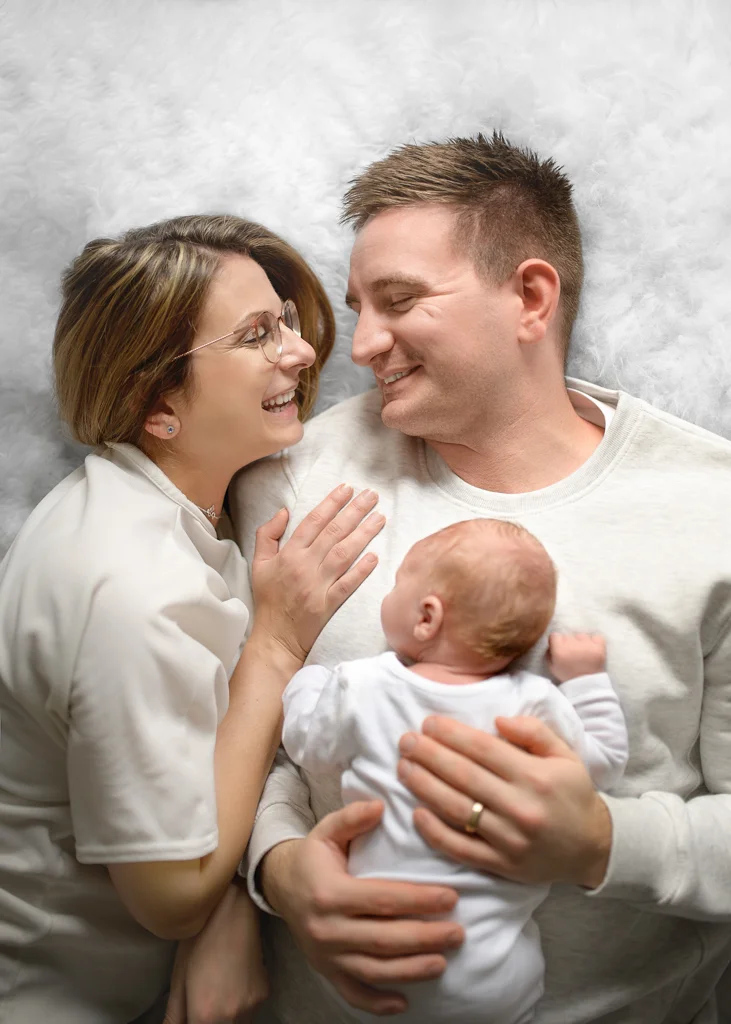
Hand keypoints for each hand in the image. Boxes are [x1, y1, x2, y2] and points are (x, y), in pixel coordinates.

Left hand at [163, 883, 266, 1023]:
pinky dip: (237, 1008)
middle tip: (199, 1005)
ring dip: (222, 1020)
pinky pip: (248, 1012)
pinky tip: (229, 984)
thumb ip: (174, 1016)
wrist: (233, 910)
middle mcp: (232, 1017)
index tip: (190, 1015)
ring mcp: (252, 1006)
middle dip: (206, 1022)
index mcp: (206, 1016)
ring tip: (214, 993)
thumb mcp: (178, 979)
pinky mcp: (264, 993)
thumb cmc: (199, 939)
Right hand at [252, 485, 384, 660]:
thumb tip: (285, 510)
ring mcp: (318, 585)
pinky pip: (347, 584)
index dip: (331, 502)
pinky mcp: (328, 604)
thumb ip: (268, 534)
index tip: (347, 488)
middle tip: (372, 495)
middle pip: (333, 532)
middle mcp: (304, 566)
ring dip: (364, 534)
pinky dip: (361, 570)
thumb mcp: (259, 563)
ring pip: (344, 554)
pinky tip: (375, 556)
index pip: (313, 521)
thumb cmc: (269, 598)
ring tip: (381, 517)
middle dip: (355, 511)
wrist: (275, 636)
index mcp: (289, 554)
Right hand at [260, 802, 463, 1015]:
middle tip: (458, 933)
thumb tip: (380, 805)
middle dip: (425, 937)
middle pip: (384, 939)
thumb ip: (352, 817)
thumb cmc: (312, 857)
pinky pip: (353, 993)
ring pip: (374, 970)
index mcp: (329, 893)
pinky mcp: (326, 971)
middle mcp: (327, 929)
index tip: (451, 897)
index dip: (418, 899)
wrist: (279, 885)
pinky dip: (377, 1002)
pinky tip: (404, 1002)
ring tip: (443, 962)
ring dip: (411, 970)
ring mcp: (325, 955)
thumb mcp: (327, 831)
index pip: (382, 899)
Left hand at [398, 715, 611, 888]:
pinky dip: (435, 832)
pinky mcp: (501, 865)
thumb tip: (498, 721)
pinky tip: (416, 813)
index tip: (428, 722)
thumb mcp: (565, 755)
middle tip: (405, 740)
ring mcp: (509, 840)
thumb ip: (534, 732)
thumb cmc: (573, 794)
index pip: (483, 749)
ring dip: (424, 786)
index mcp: (536, 777)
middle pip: (463, 776)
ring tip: (403, 767)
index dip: (452, 734)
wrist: (593, 848)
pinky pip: (461, 849)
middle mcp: (520, 807)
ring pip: (457, 810)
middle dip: (429, 755)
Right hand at [546, 632, 605, 682]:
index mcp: (559, 650)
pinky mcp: (600, 647)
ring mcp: (587, 645)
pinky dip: (595, 642)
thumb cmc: (567, 675)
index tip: (561, 650)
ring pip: (582, 636)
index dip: (557, 643)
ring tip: (583, 653)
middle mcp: (573, 645)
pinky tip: (593, 649)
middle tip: (572, 653)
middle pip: (568, 635)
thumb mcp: (551, 667)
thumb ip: (548, 653)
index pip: (555, 635)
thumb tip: (551, 642)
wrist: (587, 686)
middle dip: (569, 643)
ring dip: (582, 642)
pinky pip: (597, 637)